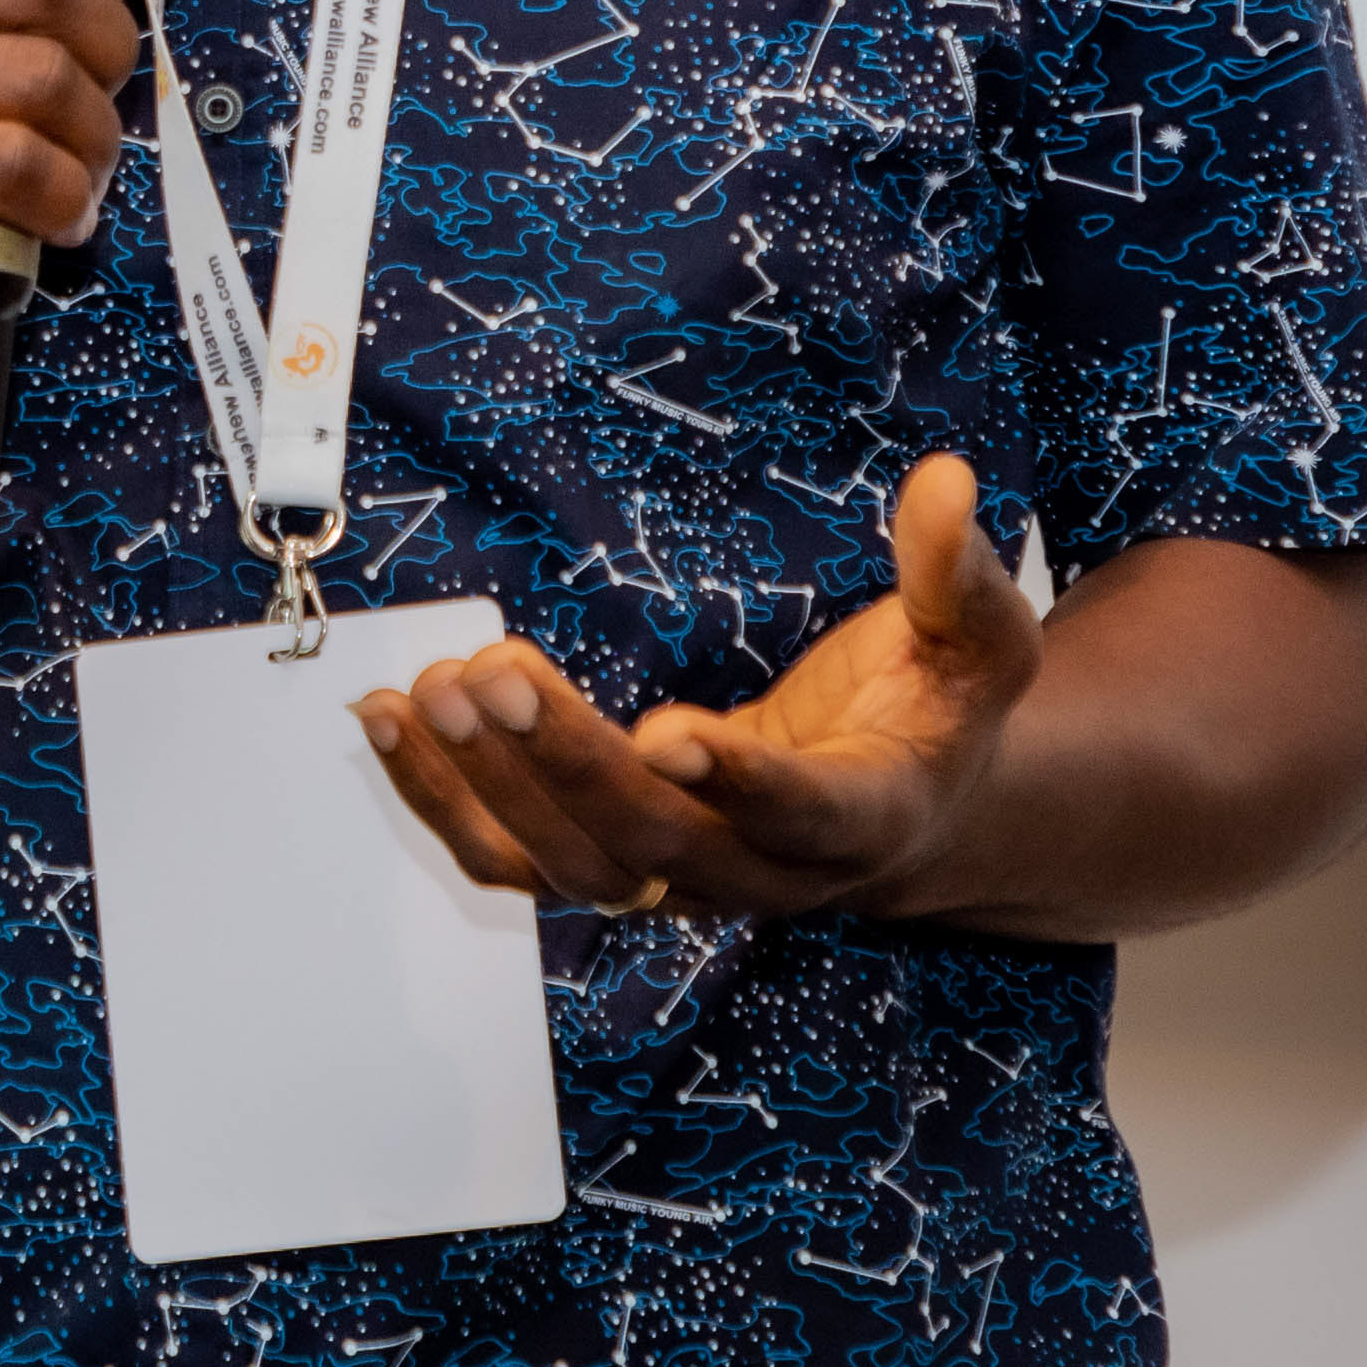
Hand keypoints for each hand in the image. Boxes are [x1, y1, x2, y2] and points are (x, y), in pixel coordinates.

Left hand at [358, 454, 1045, 923]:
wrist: (904, 808)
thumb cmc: (936, 712)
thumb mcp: (979, 639)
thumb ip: (958, 572)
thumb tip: (945, 484)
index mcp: (866, 815)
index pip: (802, 812)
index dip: (741, 782)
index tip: (673, 732)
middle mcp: (765, 872)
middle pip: (657, 843)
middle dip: (568, 763)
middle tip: (497, 673)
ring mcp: (681, 881)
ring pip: (574, 866)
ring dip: (491, 784)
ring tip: (428, 690)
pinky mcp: (615, 868)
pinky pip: (517, 861)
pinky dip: (444, 803)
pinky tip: (387, 723)